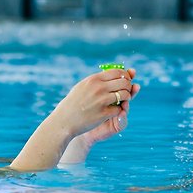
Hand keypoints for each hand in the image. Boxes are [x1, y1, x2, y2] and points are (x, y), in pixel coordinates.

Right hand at [12, 68, 139, 170]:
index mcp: (94, 79)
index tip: (126, 80)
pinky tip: (113, 112)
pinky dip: (118, 111)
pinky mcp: (103, 113)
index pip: (117, 72)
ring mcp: (101, 101)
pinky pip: (119, 109)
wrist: (64, 121)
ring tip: (123, 100)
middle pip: (124, 82)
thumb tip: (115, 73)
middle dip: (128, 86)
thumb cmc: (73, 103)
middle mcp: (99, 88)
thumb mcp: (83, 86)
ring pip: (125, 95)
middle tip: (127, 91)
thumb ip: (97, 80)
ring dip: (127, 98)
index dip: (125, 76)